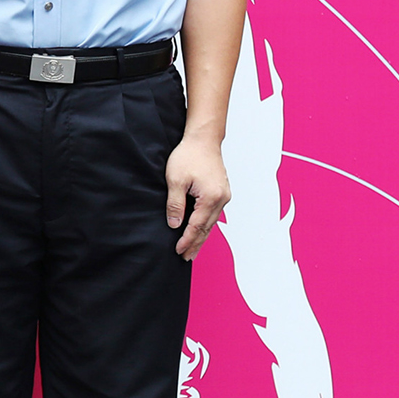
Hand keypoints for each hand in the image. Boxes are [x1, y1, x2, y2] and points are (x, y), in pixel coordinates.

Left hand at [166, 131, 230, 259]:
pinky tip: (200, 230)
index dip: (187, 240)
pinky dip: (205, 224)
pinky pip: (213, 213)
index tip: (178, 251)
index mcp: (211, 198)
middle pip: (207, 228)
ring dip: (201, 236)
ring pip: (211, 222)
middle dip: (196, 243)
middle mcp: (221, 199)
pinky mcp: (221, 191)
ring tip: (192, 250)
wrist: (203, 140)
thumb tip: (175, 225)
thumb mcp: (175, 180)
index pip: (197, 226)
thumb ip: (175, 204)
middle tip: (186, 257)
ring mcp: (224, 196)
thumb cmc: (189, 156)